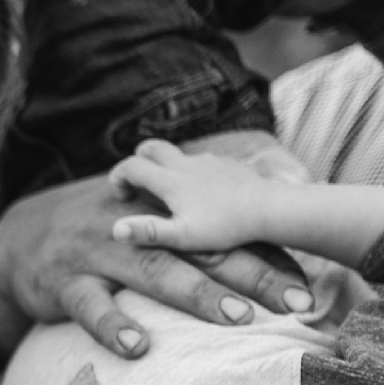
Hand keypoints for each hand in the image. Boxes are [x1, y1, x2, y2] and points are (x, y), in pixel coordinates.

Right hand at [0, 168, 310, 360]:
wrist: (20, 239)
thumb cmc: (102, 243)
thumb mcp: (148, 233)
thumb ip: (198, 247)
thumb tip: (268, 273)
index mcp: (161, 216)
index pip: (224, 236)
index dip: (268, 260)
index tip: (308, 293)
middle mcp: (136, 229)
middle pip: (200, 249)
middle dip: (251, 275)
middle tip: (293, 306)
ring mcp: (98, 254)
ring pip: (153, 272)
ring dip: (196, 294)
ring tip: (237, 319)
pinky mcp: (64, 284)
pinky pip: (92, 308)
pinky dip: (116, 327)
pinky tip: (140, 349)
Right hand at [108, 139, 278, 254]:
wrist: (268, 209)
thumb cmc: (224, 227)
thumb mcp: (182, 236)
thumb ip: (148, 231)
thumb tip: (115, 230)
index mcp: (170, 180)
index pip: (132, 166)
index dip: (118, 177)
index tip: (119, 195)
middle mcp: (186, 164)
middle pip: (152, 147)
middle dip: (138, 161)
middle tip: (138, 184)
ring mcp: (208, 161)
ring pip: (178, 154)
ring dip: (167, 168)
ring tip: (172, 196)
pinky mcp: (228, 164)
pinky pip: (203, 162)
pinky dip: (193, 173)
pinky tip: (204, 195)